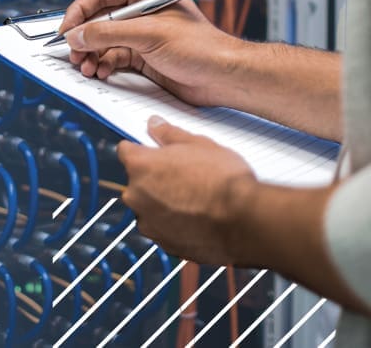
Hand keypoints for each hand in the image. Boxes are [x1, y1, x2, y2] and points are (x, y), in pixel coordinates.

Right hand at [58, 0, 245, 106]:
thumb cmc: (200, 47)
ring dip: (91, 54)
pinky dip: (103, 64)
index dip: (80, 12)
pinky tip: (102, 71)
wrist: (221, 76)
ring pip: (103, 40)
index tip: (66, 29)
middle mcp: (142, 8)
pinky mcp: (142, 54)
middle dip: (84, 38)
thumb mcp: (149, 35)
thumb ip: (108, 34)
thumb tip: (77, 34)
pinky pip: (112, 56)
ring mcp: (141, 32)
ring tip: (87, 67)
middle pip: (98, 19)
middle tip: (73, 54)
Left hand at [117, 116, 257, 264]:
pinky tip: (197, 216)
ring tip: (194, 198)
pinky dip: (174, 224)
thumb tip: (155, 125)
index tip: (152, 150)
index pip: (126, 151)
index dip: (142, 149)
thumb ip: (169, 134)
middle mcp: (137, 197)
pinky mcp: (164, 245)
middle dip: (155, 178)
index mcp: (141, 167)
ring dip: (163, 203)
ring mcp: (149, 223)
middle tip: (184, 174)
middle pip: (137, 182)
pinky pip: (163, 229)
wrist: (243, 221)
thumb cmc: (223, 181)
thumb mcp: (198, 144)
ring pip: (149, 207)